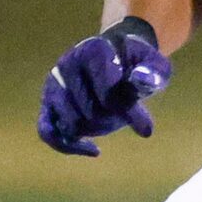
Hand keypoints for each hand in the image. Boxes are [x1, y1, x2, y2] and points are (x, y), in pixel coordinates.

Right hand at [37, 21, 172, 156]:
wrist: (117, 55)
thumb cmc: (138, 63)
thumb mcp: (155, 63)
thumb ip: (153, 72)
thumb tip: (143, 80)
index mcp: (94, 50)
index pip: (107, 91)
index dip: (128, 113)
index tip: (146, 131)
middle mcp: (67, 63)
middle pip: (90, 111)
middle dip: (113, 119)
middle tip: (126, 111)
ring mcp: (54, 83)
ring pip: (71, 124)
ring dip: (96, 130)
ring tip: (112, 117)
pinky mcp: (47, 101)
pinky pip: (47, 130)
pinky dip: (68, 146)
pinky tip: (95, 150)